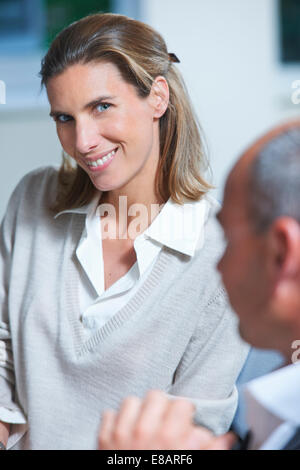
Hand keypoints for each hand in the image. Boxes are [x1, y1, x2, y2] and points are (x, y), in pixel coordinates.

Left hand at [98, 390, 236, 449]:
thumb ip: (210, 449)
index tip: (182, 421)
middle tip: (163, 422)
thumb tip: (228, 438)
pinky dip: (116, 422)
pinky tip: (125, 435)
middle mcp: (145, 431)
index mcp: (170, 438)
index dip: (184, 413)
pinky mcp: (104, 440)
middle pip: (156, 395)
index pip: (181, 403)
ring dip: (137, 412)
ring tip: (143, 426)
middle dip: (161, 408)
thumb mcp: (190, 463)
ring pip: (131, 401)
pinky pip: (109, 414)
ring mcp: (121, 434)